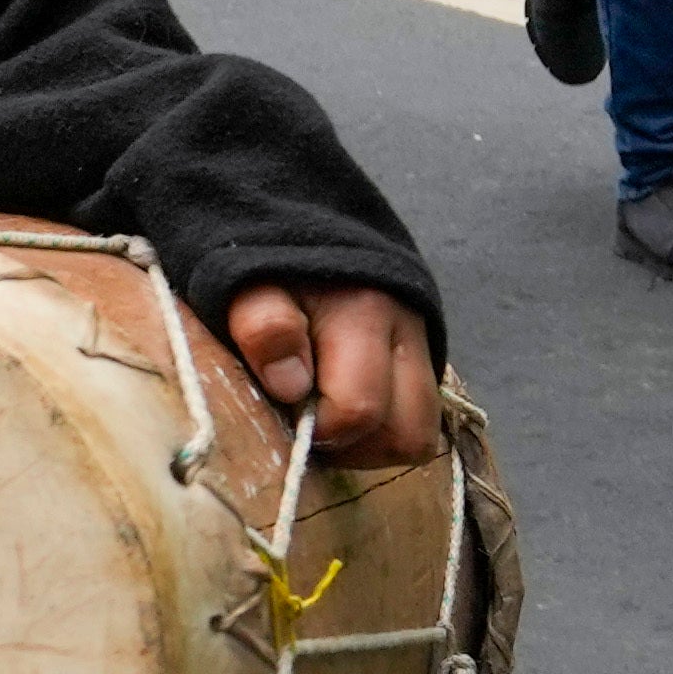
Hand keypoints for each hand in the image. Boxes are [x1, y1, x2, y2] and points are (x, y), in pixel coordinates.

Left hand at [223, 279, 446, 469]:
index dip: (318, 429)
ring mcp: (423, 352)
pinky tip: (345, 413)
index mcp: (365, 312)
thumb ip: (265, 326)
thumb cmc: (271, 269)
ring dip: (372, 446)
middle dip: (352, 447)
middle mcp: (409, 334)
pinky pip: (418, 423)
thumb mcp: (249, 285)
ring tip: (327, 422)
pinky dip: (383, 432)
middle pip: (407, 434)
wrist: (306, 226)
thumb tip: (292, 385)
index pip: (359, 407)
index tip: (284, 409)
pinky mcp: (422, 365)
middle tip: (308, 424)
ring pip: (420, 436)